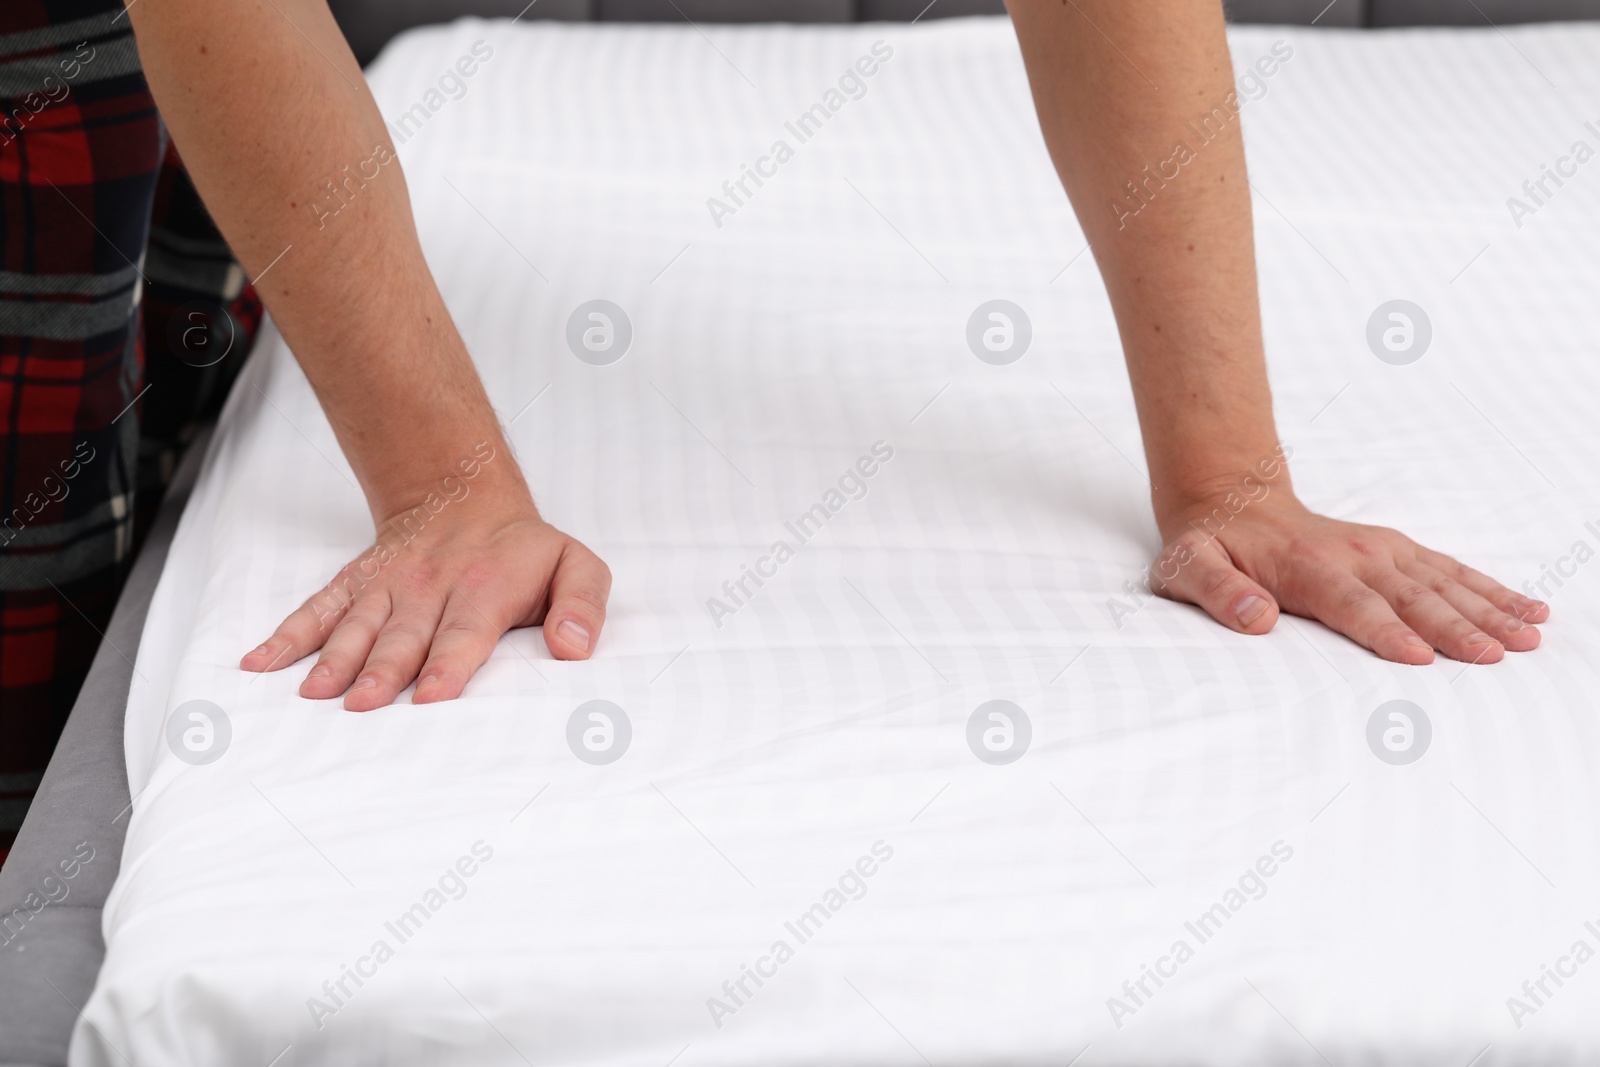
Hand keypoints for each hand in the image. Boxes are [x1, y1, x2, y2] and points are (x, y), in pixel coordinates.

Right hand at [240, 491, 610, 709]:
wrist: (465, 495)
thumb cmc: (525, 550)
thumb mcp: (575, 565)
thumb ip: (584, 604)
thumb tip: (574, 647)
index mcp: (485, 587)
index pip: (465, 632)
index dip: (448, 665)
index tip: (432, 696)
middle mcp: (430, 587)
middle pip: (403, 636)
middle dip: (382, 673)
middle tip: (362, 709)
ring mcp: (388, 586)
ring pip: (356, 625)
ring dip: (334, 661)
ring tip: (312, 695)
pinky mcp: (356, 585)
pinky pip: (317, 609)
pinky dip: (287, 636)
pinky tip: (258, 665)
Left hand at [1149, 490, 1547, 664]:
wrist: (1231, 501)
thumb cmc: (1210, 547)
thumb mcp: (1188, 568)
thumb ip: (1218, 593)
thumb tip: (1257, 619)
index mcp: (1305, 567)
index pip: (1350, 603)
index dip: (1383, 630)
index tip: (1418, 657)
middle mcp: (1353, 555)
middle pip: (1409, 596)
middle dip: (1454, 627)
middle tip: (1496, 656)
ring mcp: (1380, 551)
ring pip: (1441, 582)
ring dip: (1487, 609)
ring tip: (1530, 635)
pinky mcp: (1397, 551)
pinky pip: (1450, 571)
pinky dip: (1491, 590)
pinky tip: (1530, 610)